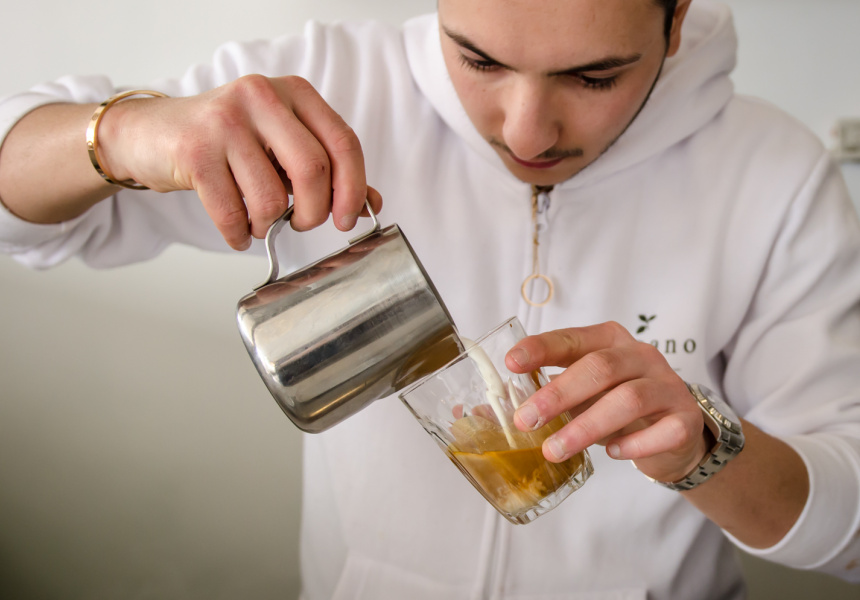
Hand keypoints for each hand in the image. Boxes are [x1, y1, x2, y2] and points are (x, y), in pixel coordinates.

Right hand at [97, 75, 381, 248]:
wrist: (152, 133)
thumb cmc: (227, 142)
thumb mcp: (281, 145)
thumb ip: (327, 170)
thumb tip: (371, 203)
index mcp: (294, 92)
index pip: (344, 142)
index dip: (354, 188)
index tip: (347, 219)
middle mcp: (262, 97)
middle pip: (314, 170)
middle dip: (314, 212)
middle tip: (302, 223)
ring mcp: (226, 121)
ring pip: (272, 197)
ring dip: (269, 225)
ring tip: (259, 221)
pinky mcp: (195, 151)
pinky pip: (233, 212)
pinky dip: (239, 234)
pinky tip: (238, 231)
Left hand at [505, 321, 707, 483]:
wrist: (675, 433)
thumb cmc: (617, 407)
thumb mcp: (580, 398)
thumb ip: (543, 400)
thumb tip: (486, 414)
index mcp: (610, 341)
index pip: (573, 338)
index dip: (542, 348)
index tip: (512, 362)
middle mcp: (640, 356)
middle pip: (599, 367)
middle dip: (558, 393)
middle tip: (527, 419)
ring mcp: (667, 385)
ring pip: (628, 398)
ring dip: (586, 425)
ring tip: (556, 449)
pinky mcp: (685, 418)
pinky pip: (661, 431)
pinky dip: (632, 444)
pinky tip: (611, 453)